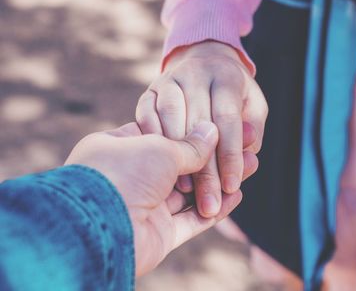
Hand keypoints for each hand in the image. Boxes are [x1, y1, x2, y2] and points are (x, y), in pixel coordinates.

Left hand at [65, 122, 257, 275]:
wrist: (101, 229)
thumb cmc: (122, 174)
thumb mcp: (159, 147)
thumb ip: (189, 144)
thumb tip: (212, 132)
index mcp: (119, 148)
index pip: (162, 134)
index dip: (195, 131)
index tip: (223, 124)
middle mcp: (131, 178)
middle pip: (181, 165)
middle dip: (215, 156)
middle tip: (247, 145)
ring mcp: (144, 207)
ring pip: (191, 193)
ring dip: (220, 181)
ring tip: (252, 165)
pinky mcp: (157, 234)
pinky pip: (191, 220)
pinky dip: (215, 209)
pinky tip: (237, 195)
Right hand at [136, 41, 267, 217]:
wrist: (205, 59)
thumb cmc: (235, 93)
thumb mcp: (253, 107)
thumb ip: (251, 131)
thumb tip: (247, 158)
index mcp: (226, 76)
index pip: (228, 121)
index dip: (230, 156)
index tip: (233, 188)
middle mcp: (196, 73)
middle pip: (199, 124)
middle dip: (205, 169)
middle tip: (209, 203)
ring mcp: (169, 79)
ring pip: (170, 118)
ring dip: (176, 158)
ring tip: (187, 192)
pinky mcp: (150, 90)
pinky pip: (146, 115)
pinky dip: (153, 141)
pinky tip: (162, 169)